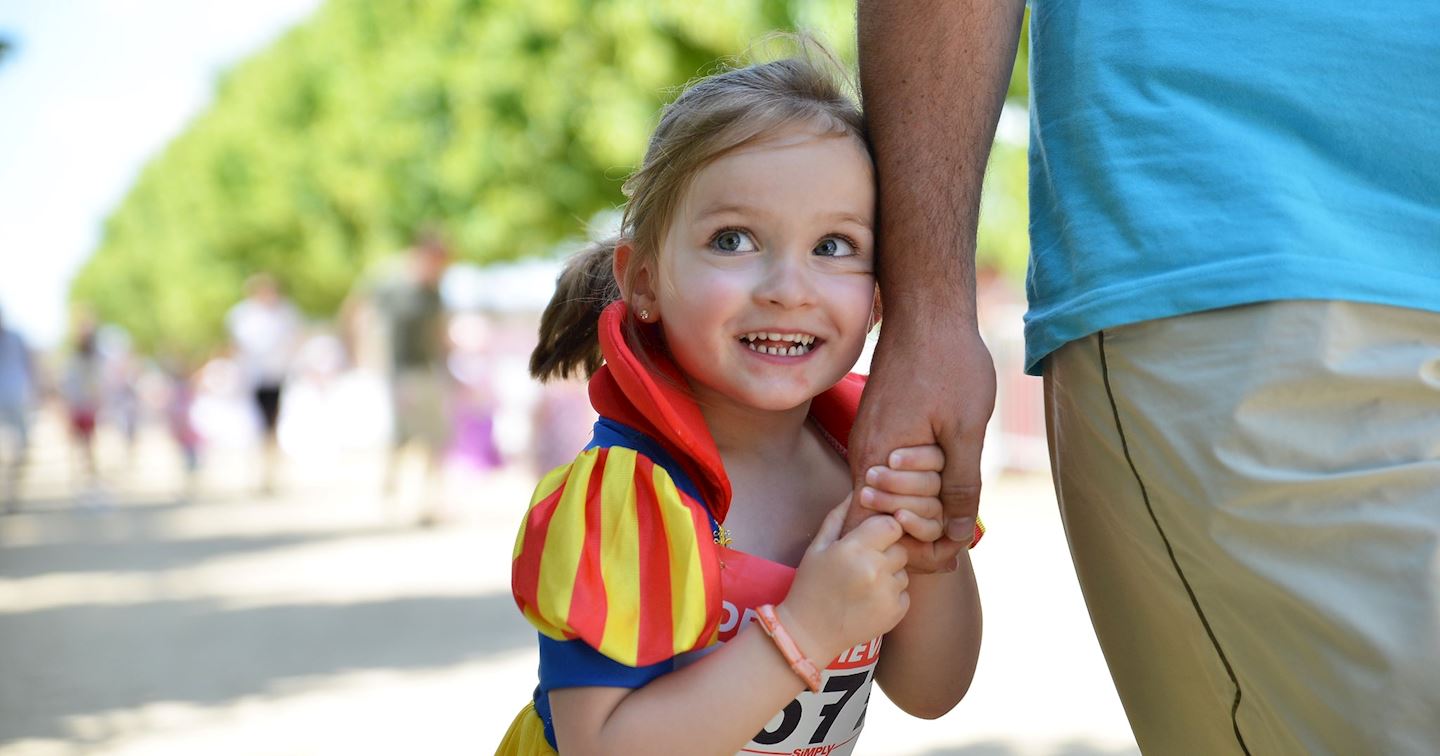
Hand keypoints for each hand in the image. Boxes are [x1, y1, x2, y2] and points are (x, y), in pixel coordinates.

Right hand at [780, 497, 909, 663]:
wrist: (809, 633)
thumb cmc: (810, 586)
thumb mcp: (817, 547)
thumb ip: (838, 516)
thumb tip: (855, 491)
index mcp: (855, 549)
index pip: (891, 524)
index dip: (884, 528)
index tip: (873, 536)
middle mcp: (875, 569)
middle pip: (901, 547)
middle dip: (887, 552)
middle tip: (865, 563)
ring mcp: (887, 593)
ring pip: (904, 571)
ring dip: (890, 574)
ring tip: (864, 585)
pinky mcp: (896, 613)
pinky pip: (904, 593)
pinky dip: (891, 595)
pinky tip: (868, 601)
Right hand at [846, 317, 995, 572]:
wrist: (928, 311)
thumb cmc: (949, 364)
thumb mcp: (966, 430)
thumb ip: (959, 486)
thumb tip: (956, 536)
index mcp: (878, 460)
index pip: (876, 530)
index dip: (915, 549)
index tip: (952, 553)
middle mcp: (864, 455)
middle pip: (883, 519)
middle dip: (923, 530)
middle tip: (962, 528)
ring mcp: (869, 440)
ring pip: (889, 495)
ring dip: (922, 503)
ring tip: (958, 498)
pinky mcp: (877, 427)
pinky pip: (891, 471)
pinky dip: (917, 480)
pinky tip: (946, 470)